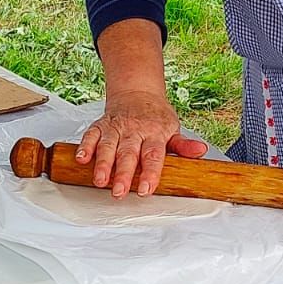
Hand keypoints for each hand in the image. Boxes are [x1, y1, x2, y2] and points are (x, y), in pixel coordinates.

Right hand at [75, 89, 207, 197]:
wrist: (137, 92)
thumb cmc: (156, 117)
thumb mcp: (173, 129)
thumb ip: (183, 145)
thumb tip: (201, 151)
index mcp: (154, 133)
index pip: (153, 155)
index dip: (150, 173)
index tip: (146, 189)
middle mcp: (134, 131)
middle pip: (128, 153)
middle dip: (122, 173)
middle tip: (119, 191)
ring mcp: (116, 128)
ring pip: (107, 146)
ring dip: (102, 163)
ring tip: (100, 180)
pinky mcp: (100, 126)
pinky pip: (91, 135)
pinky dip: (85, 146)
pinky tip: (81, 159)